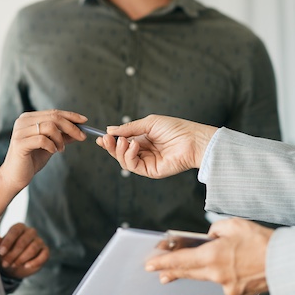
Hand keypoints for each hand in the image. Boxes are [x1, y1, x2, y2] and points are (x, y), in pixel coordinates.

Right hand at [0, 109, 86, 217]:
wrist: (14, 177)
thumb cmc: (31, 160)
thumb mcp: (51, 146)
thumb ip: (62, 137)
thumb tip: (79, 131)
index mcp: (29, 118)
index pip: (53, 112)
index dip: (71, 116)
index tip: (84, 121)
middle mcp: (23, 121)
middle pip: (53, 117)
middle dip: (71, 127)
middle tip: (82, 137)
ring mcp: (20, 131)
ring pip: (49, 127)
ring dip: (60, 139)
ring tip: (60, 150)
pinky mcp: (20, 143)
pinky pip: (42, 139)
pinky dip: (52, 145)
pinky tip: (53, 151)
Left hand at [0, 223, 48, 279]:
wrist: (13, 266)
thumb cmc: (5, 254)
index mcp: (19, 227)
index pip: (15, 231)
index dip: (8, 241)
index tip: (1, 252)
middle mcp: (31, 232)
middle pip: (23, 240)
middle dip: (13, 254)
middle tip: (5, 263)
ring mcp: (39, 241)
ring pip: (33, 248)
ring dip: (22, 258)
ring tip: (13, 265)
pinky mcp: (45, 251)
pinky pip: (44, 255)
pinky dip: (35, 262)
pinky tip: (26, 266)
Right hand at [95, 114, 216, 178]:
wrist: (193, 140)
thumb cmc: (176, 129)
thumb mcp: (149, 123)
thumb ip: (129, 128)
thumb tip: (110, 130)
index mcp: (142, 139)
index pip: (122, 142)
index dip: (110, 141)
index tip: (101, 137)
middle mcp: (143, 152)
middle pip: (119, 153)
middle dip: (110, 146)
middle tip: (106, 138)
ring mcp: (146, 162)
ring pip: (123, 160)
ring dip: (119, 150)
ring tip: (124, 141)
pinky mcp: (150, 171)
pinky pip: (132, 166)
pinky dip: (129, 155)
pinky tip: (134, 146)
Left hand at [145, 218, 272, 294]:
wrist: (287, 263)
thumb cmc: (261, 241)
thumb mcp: (234, 225)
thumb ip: (215, 230)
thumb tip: (210, 237)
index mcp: (212, 256)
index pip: (180, 260)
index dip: (163, 262)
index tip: (150, 265)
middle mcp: (215, 274)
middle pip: (187, 272)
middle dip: (171, 271)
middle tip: (158, 273)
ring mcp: (226, 285)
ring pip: (204, 277)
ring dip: (192, 272)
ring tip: (175, 274)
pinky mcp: (236, 291)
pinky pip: (221, 281)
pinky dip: (218, 273)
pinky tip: (225, 268)